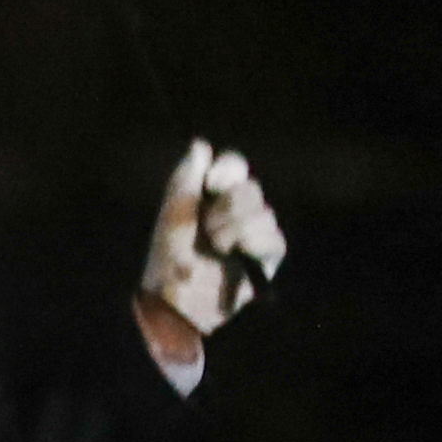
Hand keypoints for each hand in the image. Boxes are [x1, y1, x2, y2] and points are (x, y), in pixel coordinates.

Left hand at [137, 138, 284, 338]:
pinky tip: (236, 254)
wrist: (174, 297)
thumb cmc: (167, 256)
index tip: (211, 183)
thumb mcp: (173, 211)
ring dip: (235, 228)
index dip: (228, 169)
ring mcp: (253, 234)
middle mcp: (236, 212)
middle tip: (207, 228)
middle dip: (227, 206)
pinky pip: (274, 238)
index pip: (235, 166)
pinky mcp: (266, 259)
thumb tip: (201, 144)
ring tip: (217, 247)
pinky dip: (253, 243)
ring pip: (264, 211)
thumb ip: (188, 177)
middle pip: (251, 187)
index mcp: (212, 197)